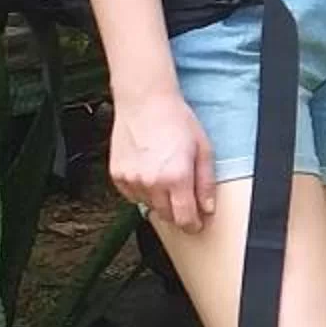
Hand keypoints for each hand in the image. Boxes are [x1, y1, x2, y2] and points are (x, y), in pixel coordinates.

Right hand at [110, 90, 214, 231]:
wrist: (145, 102)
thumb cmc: (176, 120)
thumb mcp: (203, 149)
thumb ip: (206, 183)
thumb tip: (207, 208)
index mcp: (177, 178)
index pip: (184, 219)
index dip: (192, 225)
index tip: (196, 224)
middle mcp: (152, 182)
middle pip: (166, 216)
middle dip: (178, 212)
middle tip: (184, 196)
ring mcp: (132, 180)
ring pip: (148, 206)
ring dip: (159, 199)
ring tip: (165, 174)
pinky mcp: (117, 175)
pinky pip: (132, 195)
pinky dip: (142, 190)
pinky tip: (149, 171)